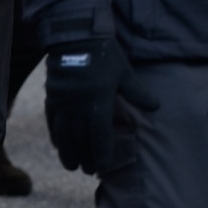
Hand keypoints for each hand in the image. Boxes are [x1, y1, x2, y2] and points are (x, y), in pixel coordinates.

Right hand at [43, 38, 158, 174]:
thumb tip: (156, 107)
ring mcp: (62, 101)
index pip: (98, 135)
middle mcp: (78, 105)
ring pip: (63, 133)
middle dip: (83, 156)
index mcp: (98, 101)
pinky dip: (55, 134)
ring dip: (67, 151)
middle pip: (79, 138)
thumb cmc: (104, 55)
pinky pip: (52, 120)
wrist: (75, 37)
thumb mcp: (124, 73)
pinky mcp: (52, 96)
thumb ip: (138, 93)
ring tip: (70, 165)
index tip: (101, 167)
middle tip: (87, 170)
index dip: (100, 153)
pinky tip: (57, 144)